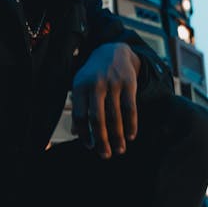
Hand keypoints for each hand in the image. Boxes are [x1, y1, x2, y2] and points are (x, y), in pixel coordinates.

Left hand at [71, 43, 140, 158]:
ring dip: (117, 136)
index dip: (84, 133)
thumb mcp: (81, 86)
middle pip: (97, 118)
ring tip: (119, 150)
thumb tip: (76, 133)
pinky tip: (131, 136)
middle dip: (101, 140)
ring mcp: (113, 83)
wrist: (113, 51)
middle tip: (105, 155)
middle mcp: (96, 84)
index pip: (80, 115)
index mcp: (80, 86)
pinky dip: (131, 124)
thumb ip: (78, 107)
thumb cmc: (93, 74)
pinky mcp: (129, 83)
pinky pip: (130, 108)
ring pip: (115, 115)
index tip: (89, 146)